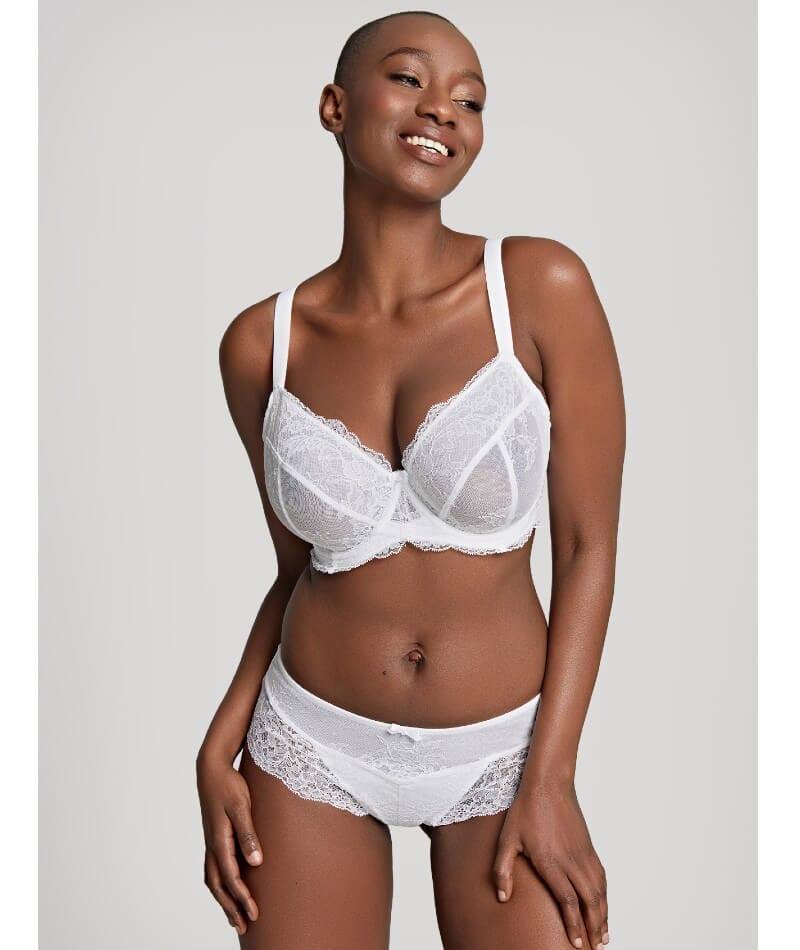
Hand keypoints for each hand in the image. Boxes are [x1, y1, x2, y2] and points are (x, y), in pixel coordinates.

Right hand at [196, 752, 263, 936]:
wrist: (212, 769)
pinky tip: (227, 889)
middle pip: (218, 885)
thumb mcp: (242, 806)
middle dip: (230, 907)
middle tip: (244, 927)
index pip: (231, 877)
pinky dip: (219, 885)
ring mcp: (210, 842)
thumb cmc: (229, 785)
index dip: (242, 897)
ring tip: (234, 918)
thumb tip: (256, 862)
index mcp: (219, 840)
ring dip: (223, 900)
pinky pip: (213, 869)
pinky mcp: (213, 837)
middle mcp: (212, 845)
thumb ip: (248, 834)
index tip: (255, 913)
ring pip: (212, 880)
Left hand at [492, 778, 608, 949]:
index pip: (569, 902)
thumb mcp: (507, 839)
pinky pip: (601, 877)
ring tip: (603, 936)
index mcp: (552, 862)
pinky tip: (603, 905)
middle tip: (595, 948)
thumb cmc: (525, 810)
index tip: (577, 944)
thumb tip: (502, 897)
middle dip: (594, 928)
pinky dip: (605, 896)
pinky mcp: (588, 847)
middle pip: (590, 902)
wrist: (548, 783)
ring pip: (599, 891)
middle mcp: (572, 861)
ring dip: (603, 915)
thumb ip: (502, 869)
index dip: (575, 926)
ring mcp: (583, 854)